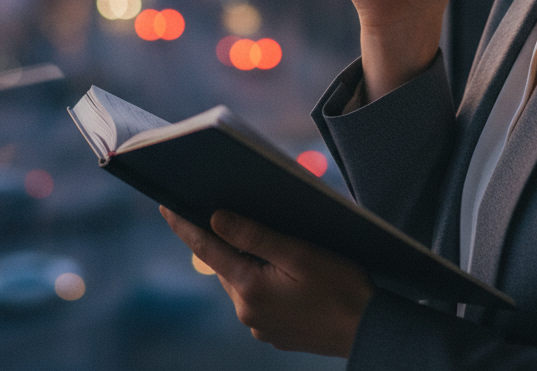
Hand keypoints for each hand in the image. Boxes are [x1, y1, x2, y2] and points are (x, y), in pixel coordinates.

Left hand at [160, 207, 371, 356]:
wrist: (372, 330)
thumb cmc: (341, 287)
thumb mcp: (298, 252)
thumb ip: (254, 235)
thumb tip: (216, 219)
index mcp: (250, 289)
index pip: (206, 249)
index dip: (184, 225)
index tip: (165, 206)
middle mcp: (248, 311)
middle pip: (223, 264)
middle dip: (222, 238)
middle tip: (221, 208)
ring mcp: (260, 325)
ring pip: (240, 279)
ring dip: (245, 259)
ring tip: (262, 237)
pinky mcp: (274, 331)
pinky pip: (256, 296)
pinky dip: (260, 277)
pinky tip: (281, 267)